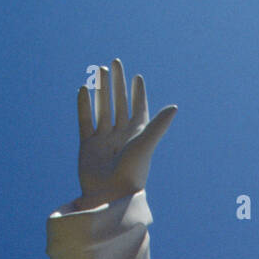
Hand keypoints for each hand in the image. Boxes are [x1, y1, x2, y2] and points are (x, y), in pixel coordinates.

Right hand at [74, 59, 176, 208]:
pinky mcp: (88, 146)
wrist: (110, 196)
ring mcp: (104, 140)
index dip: (138, 94)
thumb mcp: (145, 145)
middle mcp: (121, 136)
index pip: (138, 109)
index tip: (137, 77)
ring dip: (101, 90)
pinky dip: (84, 105)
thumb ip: (158, 125)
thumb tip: (175, 107)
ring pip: (102, 109)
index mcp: (137, 136)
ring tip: (99, 70)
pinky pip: (85, 121)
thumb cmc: (132, 172)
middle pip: (119, 104)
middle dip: (117, 84)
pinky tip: (83, 89)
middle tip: (114, 63)